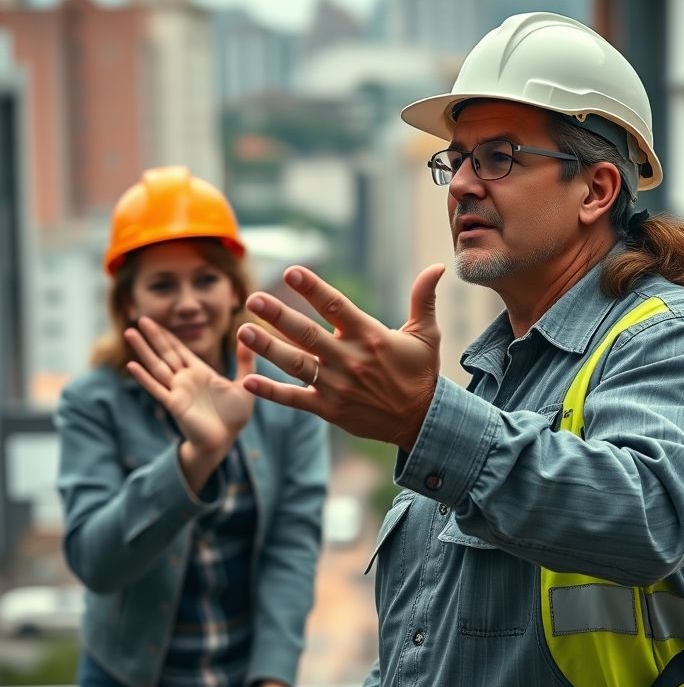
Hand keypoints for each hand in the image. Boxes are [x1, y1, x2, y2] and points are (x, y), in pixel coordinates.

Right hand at [124, 317, 254, 489]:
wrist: (225, 440)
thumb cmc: (234, 416)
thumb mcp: (244, 383)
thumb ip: (245, 361)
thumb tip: (249, 337)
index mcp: (200, 372)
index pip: (180, 350)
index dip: (168, 336)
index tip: (155, 322)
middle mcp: (186, 379)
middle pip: (166, 353)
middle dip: (154, 337)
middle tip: (140, 319)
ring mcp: (178, 391)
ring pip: (157, 366)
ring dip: (143, 350)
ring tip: (129, 333)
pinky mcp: (175, 404)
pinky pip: (157, 388)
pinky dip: (144, 378)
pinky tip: (131, 366)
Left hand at [237, 264, 444, 450]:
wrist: (421, 420)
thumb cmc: (421, 373)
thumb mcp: (426, 334)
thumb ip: (424, 298)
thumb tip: (437, 266)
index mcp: (369, 336)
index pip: (336, 306)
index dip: (312, 288)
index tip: (291, 271)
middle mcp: (349, 360)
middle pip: (307, 334)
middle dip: (278, 316)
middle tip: (253, 299)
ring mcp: (337, 386)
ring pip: (295, 364)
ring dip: (267, 348)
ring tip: (243, 330)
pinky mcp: (329, 410)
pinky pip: (295, 399)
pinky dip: (271, 392)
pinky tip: (248, 381)